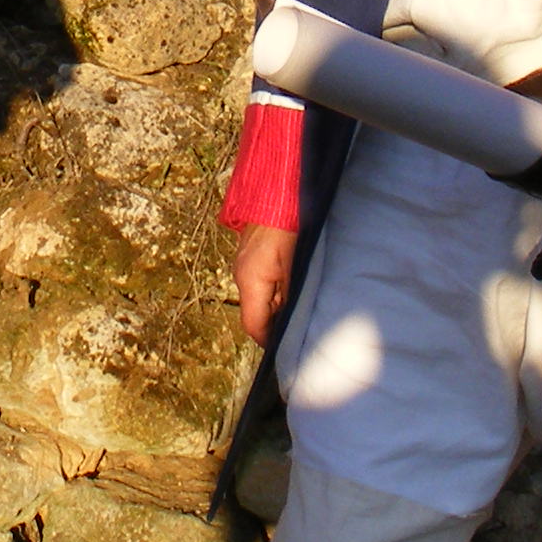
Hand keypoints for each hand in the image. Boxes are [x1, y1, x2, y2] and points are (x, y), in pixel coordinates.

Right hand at [234, 220, 298, 347]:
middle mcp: (241, 276)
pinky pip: (259, 282)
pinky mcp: (249, 256)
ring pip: (258, 297)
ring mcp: (243, 264)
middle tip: (299, 327)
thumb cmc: (288, 228)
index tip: (286, 348)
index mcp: (250, 282)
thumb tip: (291, 319)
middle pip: (254, 313)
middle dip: (274, 323)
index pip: (253, 326)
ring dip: (276, 305)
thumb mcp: (295, 267)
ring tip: (299, 304)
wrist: (276, 193)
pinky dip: (273, 290)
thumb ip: (290, 296)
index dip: (268, 341)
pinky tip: (291, 284)